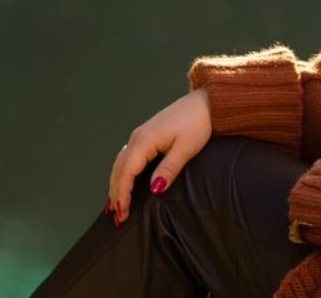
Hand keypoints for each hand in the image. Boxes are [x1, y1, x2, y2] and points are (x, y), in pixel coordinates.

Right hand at [107, 88, 211, 225]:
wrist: (205, 103)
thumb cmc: (197, 123)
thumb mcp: (186, 149)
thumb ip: (168, 169)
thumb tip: (154, 189)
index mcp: (145, 140)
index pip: (126, 172)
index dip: (123, 194)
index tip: (123, 212)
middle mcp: (137, 137)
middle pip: (119, 169)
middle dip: (116, 193)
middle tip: (118, 217)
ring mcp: (140, 135)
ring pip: (120, 163)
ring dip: (116, 184)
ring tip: (115, 206)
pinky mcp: (145, 136)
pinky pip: (127, 157)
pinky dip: (122, 173)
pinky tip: (122, 183)